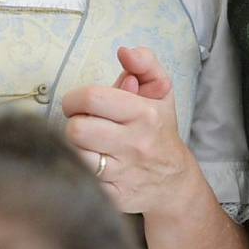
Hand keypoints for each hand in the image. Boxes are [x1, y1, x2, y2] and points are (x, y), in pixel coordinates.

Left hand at [62, 46, 197, 218]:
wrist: (174, 182)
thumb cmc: (159, 131)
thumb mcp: (160, 92)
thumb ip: (145, 64)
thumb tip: (124, 51)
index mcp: (144, 115)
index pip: (91, 99)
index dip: (75, 99)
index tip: (79, 104)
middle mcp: (135, 144)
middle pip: (77, 129)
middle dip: (74, 124)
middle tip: (83, 124)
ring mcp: (124, 173)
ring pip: (75, 155)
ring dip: (75, 148)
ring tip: (87, 145)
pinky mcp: (114, 196)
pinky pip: (80, 179)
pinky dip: (80, 170)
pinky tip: (92, 165)